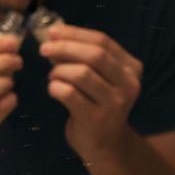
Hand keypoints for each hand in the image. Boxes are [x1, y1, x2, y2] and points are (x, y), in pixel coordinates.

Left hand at [39, 24, 142, 161]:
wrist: (104, 143)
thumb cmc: (97, 103)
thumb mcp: (98, 77)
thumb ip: (82, 57)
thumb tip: (55, 35)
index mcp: (131, 68)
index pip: (103, 41)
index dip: (75, 33)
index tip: (53, 31)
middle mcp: (128, 83)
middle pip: (95, 55)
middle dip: (65, 47)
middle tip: (44, 49)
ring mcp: (114, 102)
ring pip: (81, 74)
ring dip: (59, 70)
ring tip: (52, 75)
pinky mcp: (96, 118)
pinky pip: (69, 94)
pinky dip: (55, 87)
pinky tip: (53, 89)